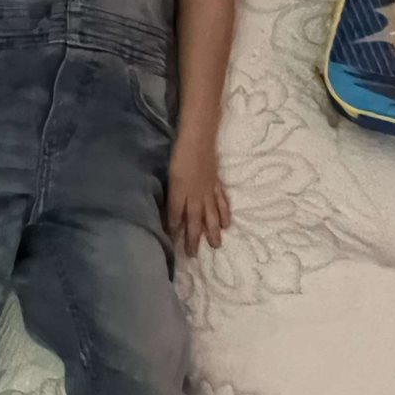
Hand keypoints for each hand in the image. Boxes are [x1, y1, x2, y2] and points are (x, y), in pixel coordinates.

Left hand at [167, 135, 230, 256]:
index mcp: (179, 192)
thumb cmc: (179, 154)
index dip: (172, 229)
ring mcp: (208, 191)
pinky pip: (221, 203)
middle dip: (192, 238)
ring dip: (213, 231)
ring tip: (215, 245)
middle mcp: (195, 196)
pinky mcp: (216, 185)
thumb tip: (168, 209)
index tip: (171, 243)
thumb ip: (171, 194)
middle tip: (193, 255)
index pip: (174, 216)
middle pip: (194, 221)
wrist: (198, 139)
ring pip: (211, 216)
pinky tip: (227, 223)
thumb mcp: (169, 175)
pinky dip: (224, 214)